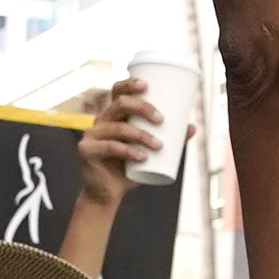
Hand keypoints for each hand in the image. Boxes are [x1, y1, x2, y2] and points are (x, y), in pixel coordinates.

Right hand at [76, 75, 162, 207]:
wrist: (107, 194)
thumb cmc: (129, 169)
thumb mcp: (150, 152)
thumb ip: (169, 140)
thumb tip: (192, 127)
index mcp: (113, 115)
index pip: (117, 91)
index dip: (129, 84)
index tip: (147, 85)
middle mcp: (100, 121)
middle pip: (119, 104)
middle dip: (142, 108)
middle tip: (161, 119)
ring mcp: (91, 135)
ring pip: (118, 128)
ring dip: (141, 135)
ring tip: (159, 145)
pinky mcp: (87, 151)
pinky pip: (110, 147)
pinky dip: (129, 152)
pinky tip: (142, 157)